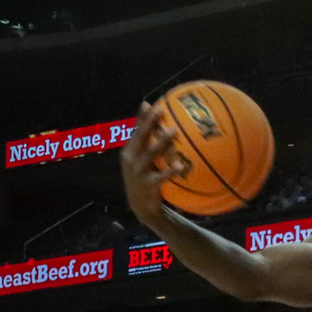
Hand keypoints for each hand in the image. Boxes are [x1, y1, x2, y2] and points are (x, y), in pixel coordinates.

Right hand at [120, 101, 188, 229]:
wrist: (141, 207)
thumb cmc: (145, 179)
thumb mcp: (142, 162)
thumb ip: (148, 146)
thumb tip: (162, 127)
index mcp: (129, 152)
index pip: (135, 131)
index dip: (141, 118)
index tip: (148, 104)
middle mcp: (131, 160)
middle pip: (140, 138)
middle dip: (149, 123)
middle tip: (161, 110)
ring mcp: (138, 172)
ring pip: (150, 153)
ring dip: (161, 141)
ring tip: (173, 131)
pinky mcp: (148, 184)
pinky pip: (162, 175)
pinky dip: (172, 169)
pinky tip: (182, 165)